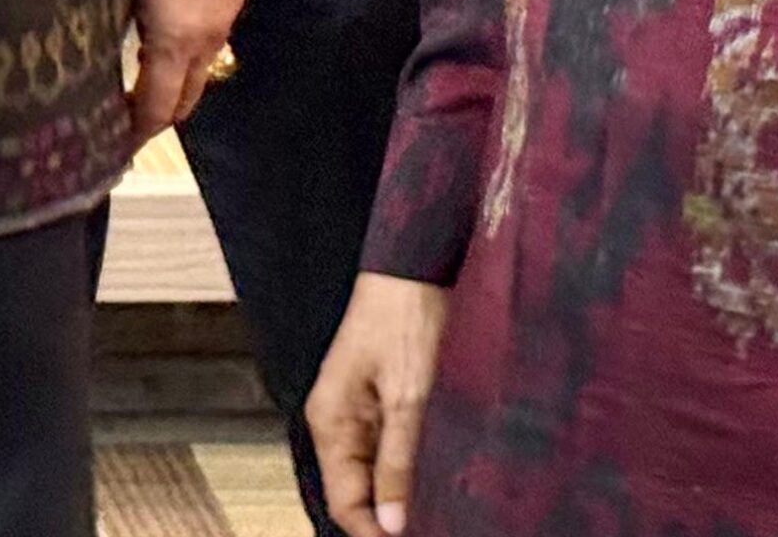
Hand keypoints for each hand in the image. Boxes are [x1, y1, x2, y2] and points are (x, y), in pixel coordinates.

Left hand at [106, 0, 248, 141]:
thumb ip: (104, 22)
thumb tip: (88, 62)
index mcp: (179, 36)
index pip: (160, 106)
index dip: (135, 131)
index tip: (112, 146)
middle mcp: (213, 31)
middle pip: (189, 94)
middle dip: (158, 114)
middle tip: (123, 122)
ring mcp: (229, 5)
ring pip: (202, 62)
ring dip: (174, 79)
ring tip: (137, 80)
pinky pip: (211, 32)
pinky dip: (186, 47)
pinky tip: (161, 33)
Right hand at [307, 272, 449, 536]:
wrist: (414, 267)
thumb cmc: (404, 318)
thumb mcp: (408, 398)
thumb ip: (398, 463)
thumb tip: (392, 523)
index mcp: (331, 422)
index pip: (345, 502)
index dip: (376, 532)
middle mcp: (340, 422)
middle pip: (361, 492)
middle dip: (395, 514)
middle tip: (440, 522)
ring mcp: (362, 412)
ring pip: (380, 473)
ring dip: (409, 490)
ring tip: (447, 501)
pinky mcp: (384, 401)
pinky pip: (394, 449)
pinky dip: (416, 464)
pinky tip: (444, 470)